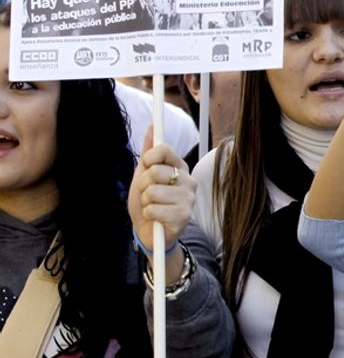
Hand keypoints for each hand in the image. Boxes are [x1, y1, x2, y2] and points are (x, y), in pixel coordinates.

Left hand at [129, 130, 195, 257]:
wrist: (149, 231)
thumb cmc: (148, 202)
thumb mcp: (144, 175)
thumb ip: (149, 152)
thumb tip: (152, 127)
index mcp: (179, 168)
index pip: (164, 149)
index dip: (148, 158)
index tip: (145, 166)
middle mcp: (188, 181)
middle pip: (154, 171)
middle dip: (142, 185)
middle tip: (147, 194)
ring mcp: (188, 199)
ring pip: (152, 192)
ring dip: (145, 202)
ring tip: (152, 207)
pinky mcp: (184, 216)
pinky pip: (153, 210)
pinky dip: (148, 215)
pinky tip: (156, 218)